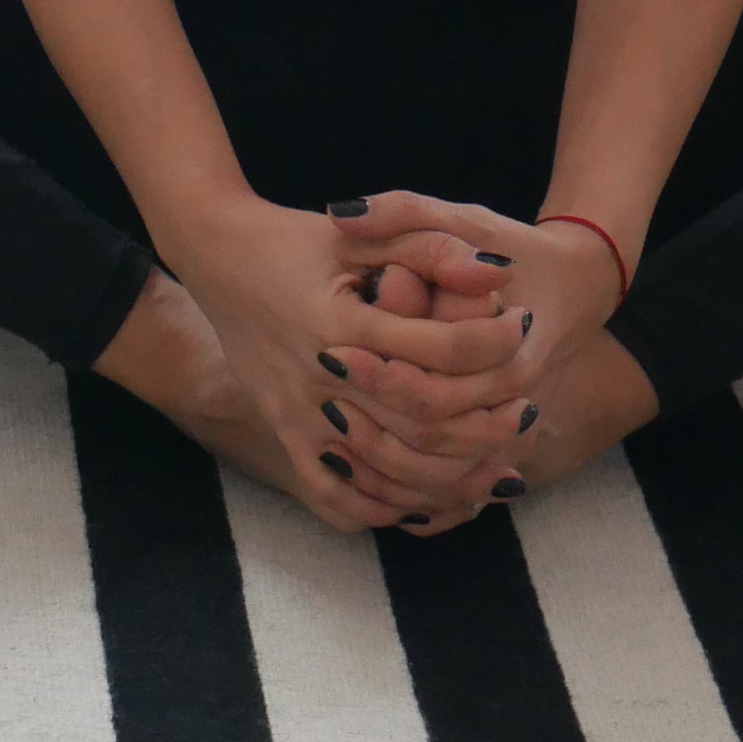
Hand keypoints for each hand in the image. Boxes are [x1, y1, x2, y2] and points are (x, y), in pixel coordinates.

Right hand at [161, 191, 531, 529]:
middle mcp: (320, 378)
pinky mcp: (285, 434)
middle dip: (487, 423)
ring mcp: (298, 415)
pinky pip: (333, 498)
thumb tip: (500, 272)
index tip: (522, 326)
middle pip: (421, 424)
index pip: (438, 349)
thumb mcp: (363, 231)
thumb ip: (431, 248)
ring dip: (450, 479)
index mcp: (342, 323)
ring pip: (386, 472)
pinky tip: (422, 504)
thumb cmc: (294, 239)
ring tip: (495, 468)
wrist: (215, 253)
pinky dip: (382, 510)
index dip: (491, 342)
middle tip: (526, 412)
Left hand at [336, 195, 623, 525]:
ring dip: (383, 472)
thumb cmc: (509, 248)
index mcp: (511, 352)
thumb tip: (342, 217)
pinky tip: (360, 474)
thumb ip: (407, 214)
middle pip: (434, 443)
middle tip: (322, 404)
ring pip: (442, 482)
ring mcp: (510, 434)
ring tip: (330, 443)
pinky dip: (407, 494)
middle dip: (372, 430)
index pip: (437, 389)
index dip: (381, 376)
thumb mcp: (463, 219)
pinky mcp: (500, 449)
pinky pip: (452, 494)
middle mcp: (515, 403)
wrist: (574, 286)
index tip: (330, 352)